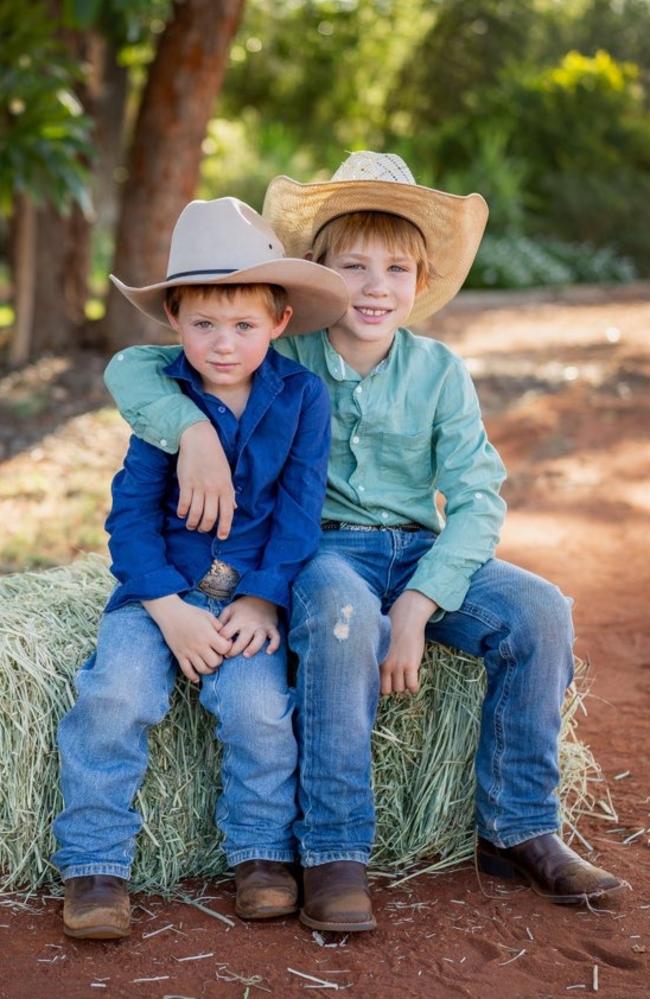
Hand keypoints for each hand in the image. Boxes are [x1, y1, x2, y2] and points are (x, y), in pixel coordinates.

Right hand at [143, 594, 231, 683]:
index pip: (225, 649)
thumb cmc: (190, 613)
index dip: (228, 647)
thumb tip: (227, 636)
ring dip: (209, 669)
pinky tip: (197, 677)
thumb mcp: (208, 616)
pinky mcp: (179, 655)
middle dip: (219, 660)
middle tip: (217, 654)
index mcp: (208, 634)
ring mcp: (189, 652)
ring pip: (203, 669)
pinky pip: (187, 671)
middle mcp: (199, 645)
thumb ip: (219, 626)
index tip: (225, 643)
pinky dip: (193, 677)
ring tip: (209, 663)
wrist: (169, 613)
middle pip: (215, 662)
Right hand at [177, 421, 235, 537]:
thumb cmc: (215, 456)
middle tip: (201, 529)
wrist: (199, 439)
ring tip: (191, 525)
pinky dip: (183, 512)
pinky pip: (184, 504)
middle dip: (205, 527)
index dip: (224, 528)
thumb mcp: (226, 474)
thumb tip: (234, 508)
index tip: (221, 537)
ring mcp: (199, 487)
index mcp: (226, 488)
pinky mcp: (186, 483)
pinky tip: (182, 514)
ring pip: (196, 513)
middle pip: (210, 517)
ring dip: (193, 523)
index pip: (227, 514)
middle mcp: (213, 490)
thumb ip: (230, 492)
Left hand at [218, 596, 280, 658]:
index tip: (218, 646)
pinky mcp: (272, 628)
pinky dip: (274, 645)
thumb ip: (221, 621)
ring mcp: (262, 626)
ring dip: (252, 648)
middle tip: (228, 655)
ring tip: (246, 655)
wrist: (262, 596)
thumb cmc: (243, 607)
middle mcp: (250, 624)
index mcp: (238, 620)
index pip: (226, 633)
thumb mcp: (229, 610)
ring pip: (259, 640)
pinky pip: (276, 638)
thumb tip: (212, 635)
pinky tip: (269, 652)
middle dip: (234, 650)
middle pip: (242, 640)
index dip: (221, 641)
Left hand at [381, 590, 438, 694]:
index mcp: (376, 660)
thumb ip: (379, 657)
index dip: (381, 684)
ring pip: (400, 688)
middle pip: (388, 690)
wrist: (407, 618)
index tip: (386, 682)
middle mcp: (385, 665)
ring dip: (404, 685)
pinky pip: (412, 686)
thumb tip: (375, 670)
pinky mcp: (411, 665)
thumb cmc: (393, 628)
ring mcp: (398, 666)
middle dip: (392, 687)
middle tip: (398, 679)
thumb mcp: (380, 644)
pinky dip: (413, 687)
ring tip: (406, 677)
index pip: (374, 683)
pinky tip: (414, 680)